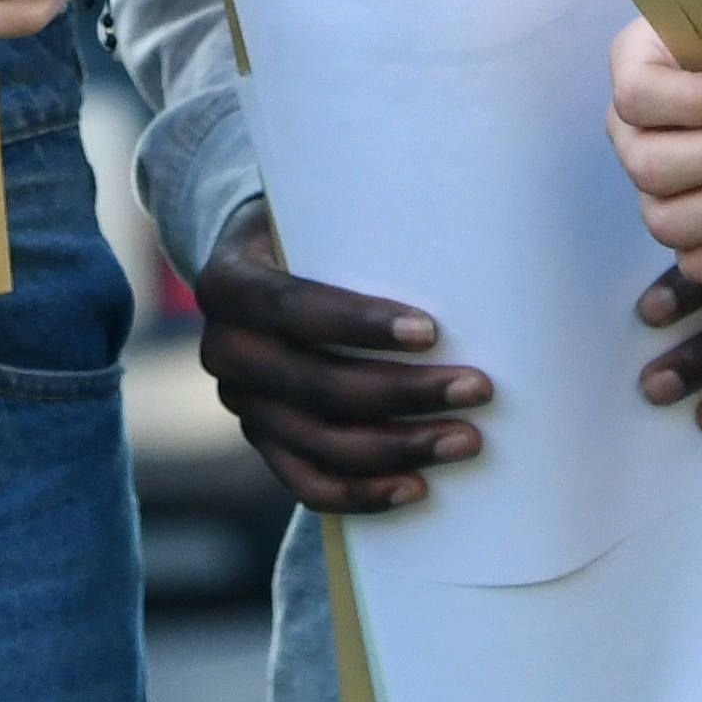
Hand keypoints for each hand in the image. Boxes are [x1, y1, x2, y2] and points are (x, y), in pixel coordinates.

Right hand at [188, 200, 487, 513]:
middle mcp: (223, 348)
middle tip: (478, 388)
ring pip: (319, 443)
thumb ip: (368, 220)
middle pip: (315, 386)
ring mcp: (240, 403)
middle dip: (404, 391)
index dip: (358, 324)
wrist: (268, 270)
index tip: (431, 330)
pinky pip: (307, 484)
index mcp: (228, 282)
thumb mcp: (323, 209)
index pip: (291, 308)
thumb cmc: (316, 233)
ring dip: (399, 447)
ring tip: (467, 437)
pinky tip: (418, 487)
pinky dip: (363, 493)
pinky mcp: (262, 442)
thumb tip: (470, 227)